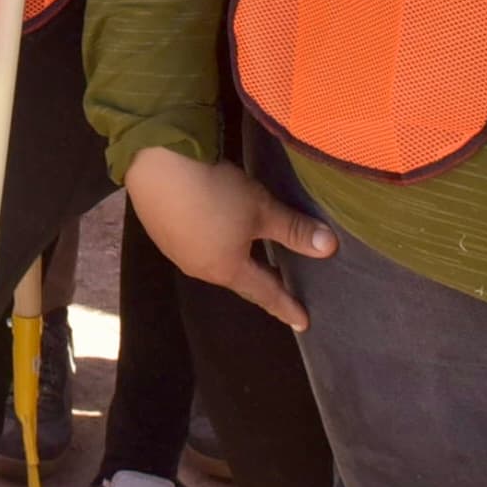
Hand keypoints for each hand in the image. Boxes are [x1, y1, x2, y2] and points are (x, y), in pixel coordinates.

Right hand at [124, 147, 336, 330]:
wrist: (156, 163)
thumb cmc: (216, 191)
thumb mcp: (262, 209)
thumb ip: (294, 230)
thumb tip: (330, 247)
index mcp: (227, 269)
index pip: (264, 292)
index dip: (285, 305)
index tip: (303, 323)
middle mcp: (199, 267)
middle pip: (237, 279)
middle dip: (258, 282)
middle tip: (280, 286)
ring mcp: (175, 249)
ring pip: (213, 262)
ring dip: (233, 261)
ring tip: (249, 256)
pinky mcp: (160, 228)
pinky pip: (193, 244)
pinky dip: (210, 242)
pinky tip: (213, 230)